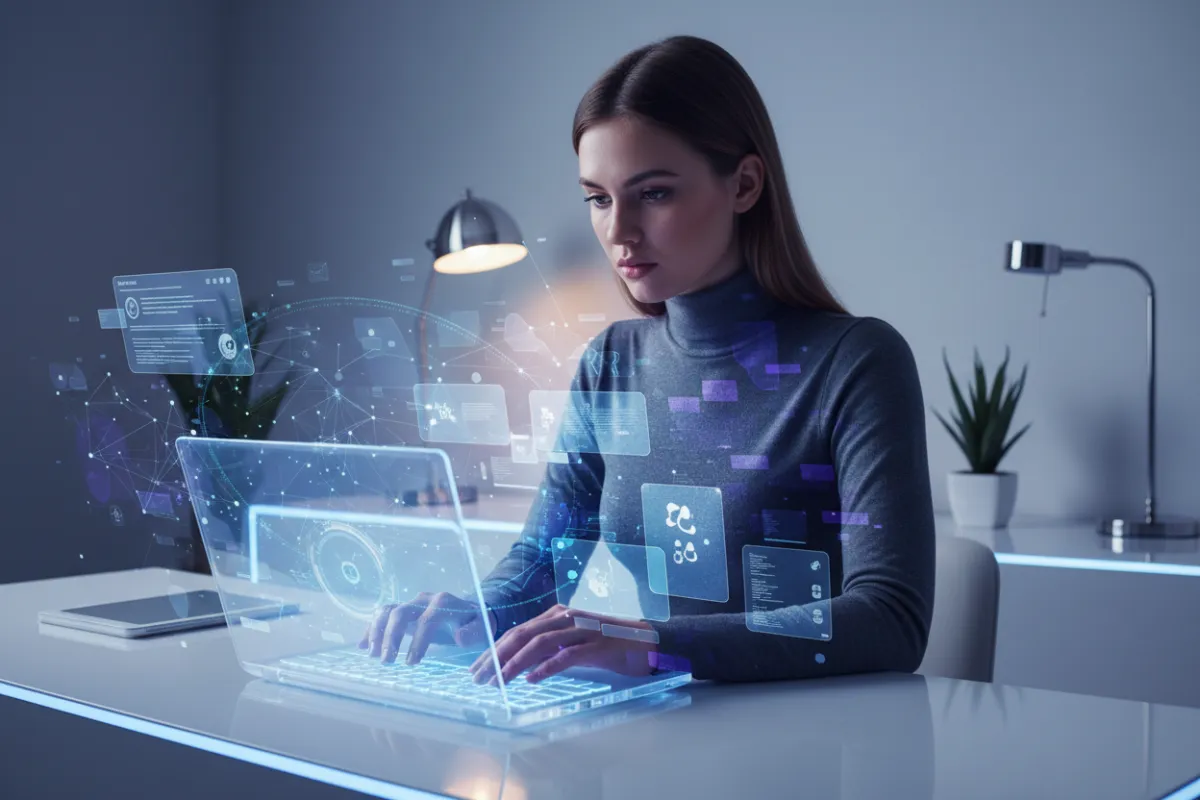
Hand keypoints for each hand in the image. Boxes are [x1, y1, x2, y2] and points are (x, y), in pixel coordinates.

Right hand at [358, 591, 494, 664]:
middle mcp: (424, 600)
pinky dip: (371, 628)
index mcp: (443, 603)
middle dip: (391, 637)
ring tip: (372, 654)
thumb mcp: (482, 627)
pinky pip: (382, 615)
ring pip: (387, 611)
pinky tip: (362, 645)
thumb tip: (458, 636)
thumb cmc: (476, 622)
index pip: (427, 620)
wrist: (471, 610)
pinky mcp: (403, 610)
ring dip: (376, 632)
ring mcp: (411, 604)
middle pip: (401, 613)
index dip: (418, 642)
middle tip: (386, 661)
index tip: (411, 663)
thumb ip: (474, 631)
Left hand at [468, 604, 656, 685]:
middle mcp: (566, 618)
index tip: (477, 668)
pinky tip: (532, 680)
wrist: (645, 640)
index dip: (494, 650)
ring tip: (499, 681)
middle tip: (479, 678)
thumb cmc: (605, 644)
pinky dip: (547, 667)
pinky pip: (567, 656)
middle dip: (497, 657)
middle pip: (523, 635)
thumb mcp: (571, 643)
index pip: (517, 632)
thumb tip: (519, 665)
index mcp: (556, 615)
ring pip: (540, 644)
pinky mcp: (597, 645)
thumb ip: (548, 649)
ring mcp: (582, 630)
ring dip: (515, 664)